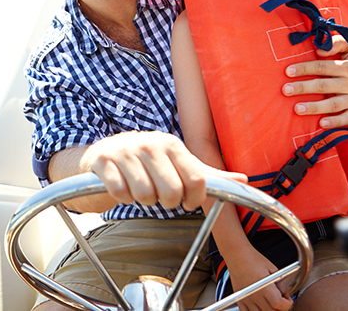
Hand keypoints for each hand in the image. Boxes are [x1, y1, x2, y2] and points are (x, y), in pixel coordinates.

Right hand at [87, 130, 246, 210]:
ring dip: (144, 200)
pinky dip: (123, 198)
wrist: (104, 153)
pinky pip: (120, 193)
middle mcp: (150, 144)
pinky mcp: (104, 162)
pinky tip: (123, 187)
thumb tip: (243, 179)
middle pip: (172, 191)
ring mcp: (125, 151)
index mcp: (171, 144)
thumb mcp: (177, 162)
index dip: (195, 199)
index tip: (187, 202)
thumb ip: (208, 173)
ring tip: (141, 189)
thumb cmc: (147, 161)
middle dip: (168, 202)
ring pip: (145, 195)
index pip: (196, 179)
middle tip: (161, 196)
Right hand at [229, 248, 292, 310]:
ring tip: (270, 303)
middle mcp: (254, 294)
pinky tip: (259, 306)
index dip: (287, 304)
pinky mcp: (239, 299)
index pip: (279, 304)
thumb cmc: (252, 258)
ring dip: (267, 310)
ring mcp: (246, 298)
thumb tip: (286, 295)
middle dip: (279, 308)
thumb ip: (280, 283)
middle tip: (281, 302)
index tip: (288, 301)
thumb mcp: (271, 268)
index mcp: (264, 286)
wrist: (237, 254)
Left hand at [282, 36, 347, 128]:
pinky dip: (336, 122)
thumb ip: (337, 43)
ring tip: (297, 108)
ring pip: (333, 104)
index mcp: (347, 66)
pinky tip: (322, 123)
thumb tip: (319, 49)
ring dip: (315, 107)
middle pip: (324, 85)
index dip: (304, 68)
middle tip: (286, 90)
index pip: (322, 67)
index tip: (288, 71)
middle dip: (304, 88)